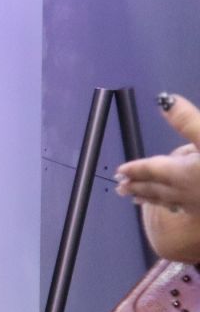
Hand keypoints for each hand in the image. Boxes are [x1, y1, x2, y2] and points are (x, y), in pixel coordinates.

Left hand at [116, 95, 199, 211]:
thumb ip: (188, 121)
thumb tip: (164, 100)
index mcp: (183, 171)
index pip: (153, 169)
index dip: (136, 168)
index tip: (120, 171)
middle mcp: (187, 190)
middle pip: (156, 187)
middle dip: (138, 185)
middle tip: (120, 187)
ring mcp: (199, 205)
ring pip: (169, 201)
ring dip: (151, 199)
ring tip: (136, 201)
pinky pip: (185, 211)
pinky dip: (173, 208)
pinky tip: (175, 209)